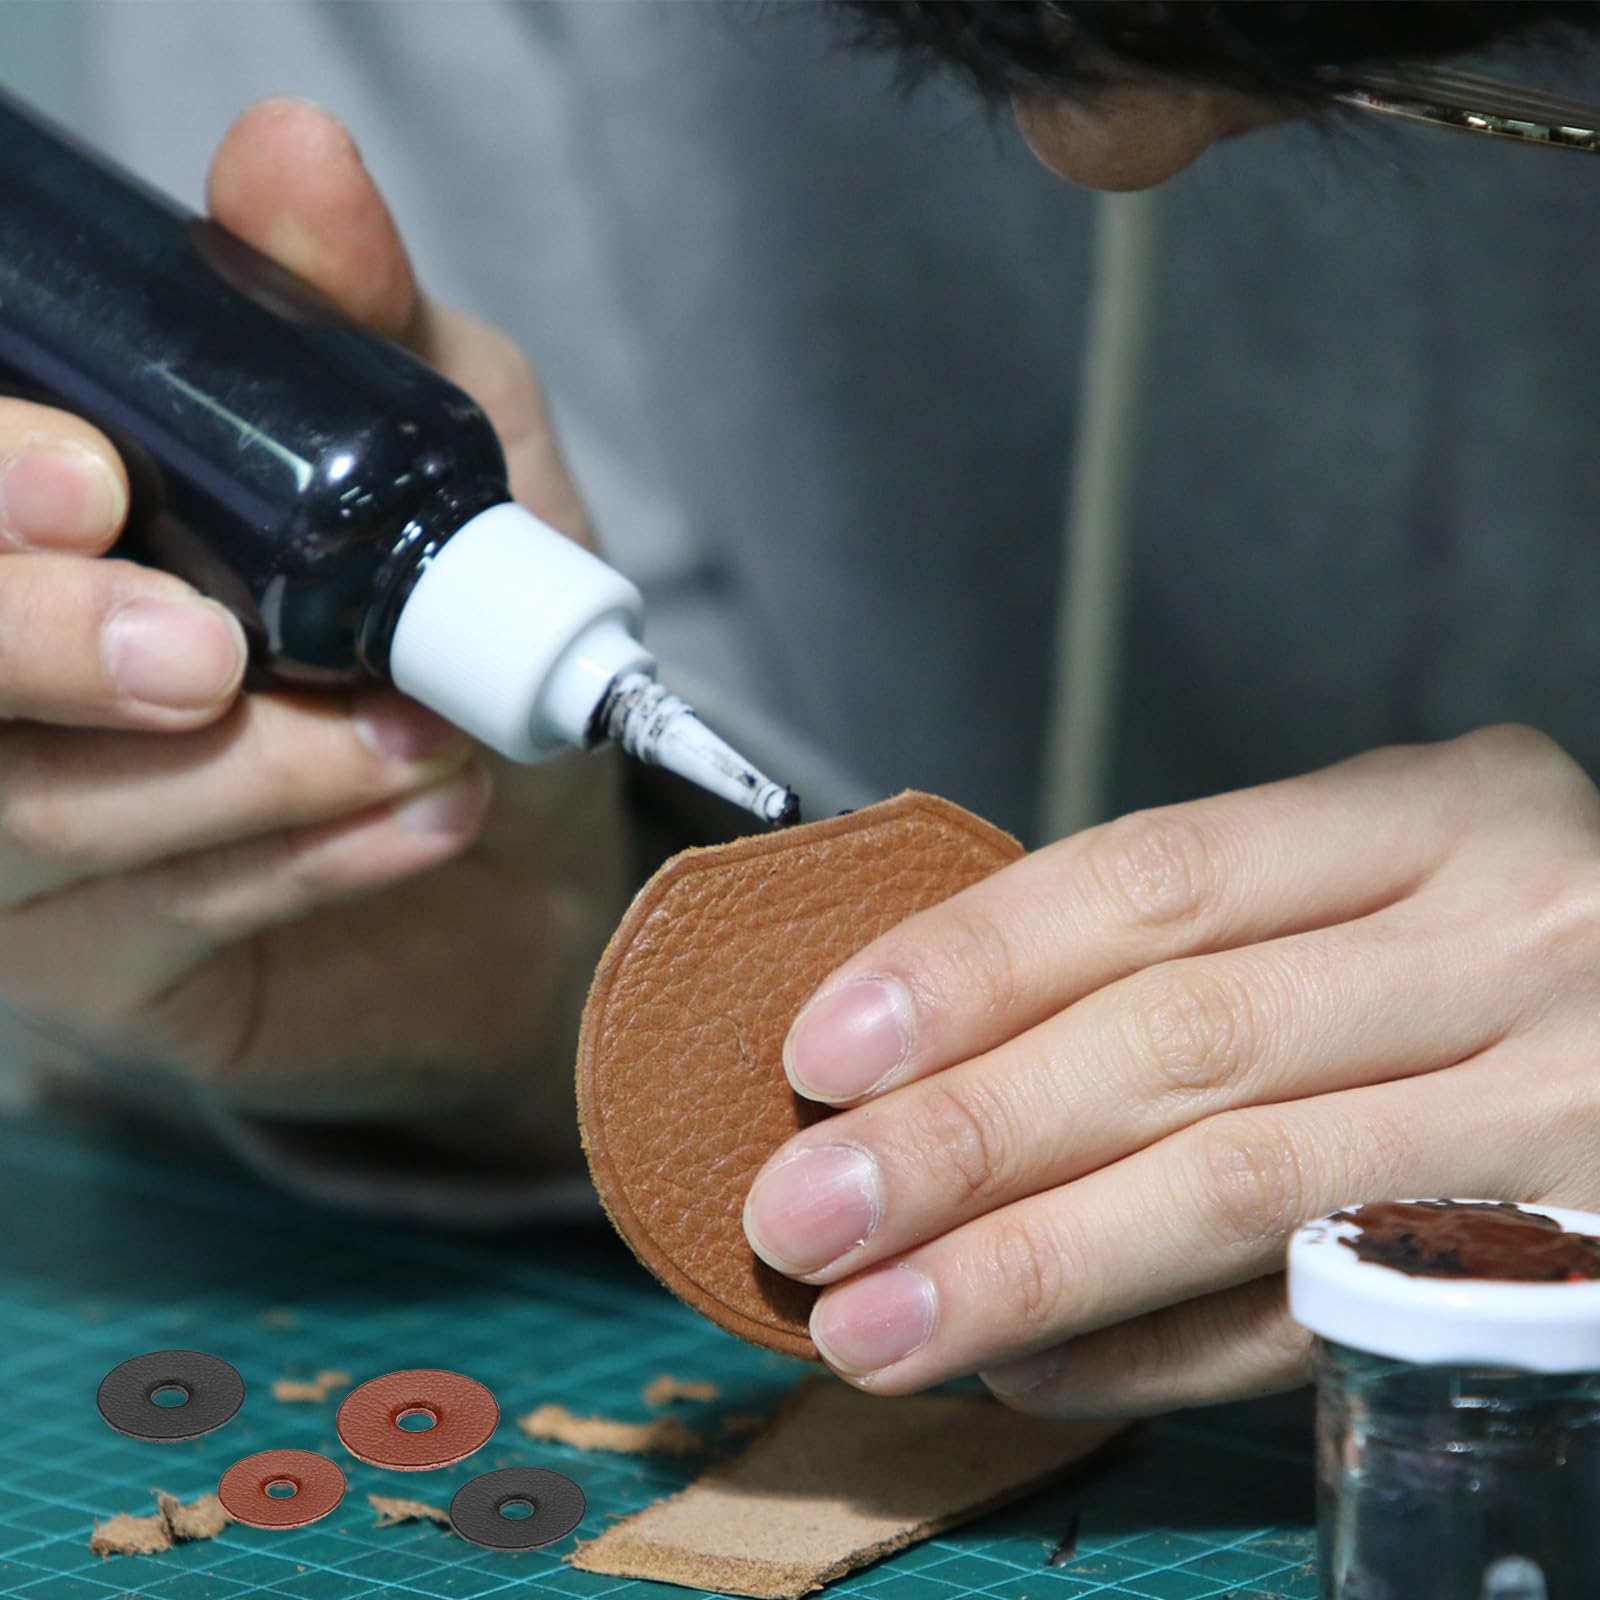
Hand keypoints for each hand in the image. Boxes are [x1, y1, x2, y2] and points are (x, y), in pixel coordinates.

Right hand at [0, 100, 626, 1162]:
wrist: (540, 844)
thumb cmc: (468, 635)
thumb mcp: (451, 453)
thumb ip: (363, 320)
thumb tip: (290, 156)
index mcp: (42, 526)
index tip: (89, 481)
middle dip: (30, 640)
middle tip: (210, 651)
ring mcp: (17, 831)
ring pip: (16, 815)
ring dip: (239, 775)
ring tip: (423, 739)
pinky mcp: (88, 963)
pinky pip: (141, 918)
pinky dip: (296, 861)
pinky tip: (425, 818)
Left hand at [743, 725, 1599, 1413]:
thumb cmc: (1495, 952)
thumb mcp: (1372, 886)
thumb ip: (1195, 942)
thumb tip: (932, 1050)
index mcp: (1431, 813)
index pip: (1154, 876)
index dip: (971, 965)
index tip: (826, 1047)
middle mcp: (1510, 940)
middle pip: (1182, 1037)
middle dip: (966, 1134)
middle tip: (805, 1209)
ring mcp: (1559, 1108)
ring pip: (1244, 1186)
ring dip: (1031, 1265)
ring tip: (878, 1320)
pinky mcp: (1578, 1263)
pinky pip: (1325, 1318)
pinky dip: (1162, 1352)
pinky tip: (1036, 1369)